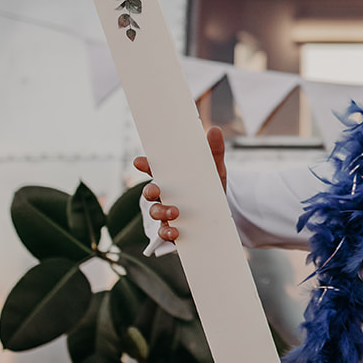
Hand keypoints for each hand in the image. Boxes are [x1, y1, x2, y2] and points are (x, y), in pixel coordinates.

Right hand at [132, 126, 226, 243]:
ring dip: (160, 212)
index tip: (140, 161)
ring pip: (154, 212)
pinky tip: (175, 232)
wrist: (223, 214)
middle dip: (150, 190)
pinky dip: (167, 232)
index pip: (154, 170)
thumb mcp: (215, 169)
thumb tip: (214, 130)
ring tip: (174, 213)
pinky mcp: (173, 228)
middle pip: (150, 192)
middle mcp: (166, 195)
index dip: (144, 165)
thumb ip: (214, 151)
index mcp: (172, 178)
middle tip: (157, 190)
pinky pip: (164, 233)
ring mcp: (167, 213)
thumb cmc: (212, 187)